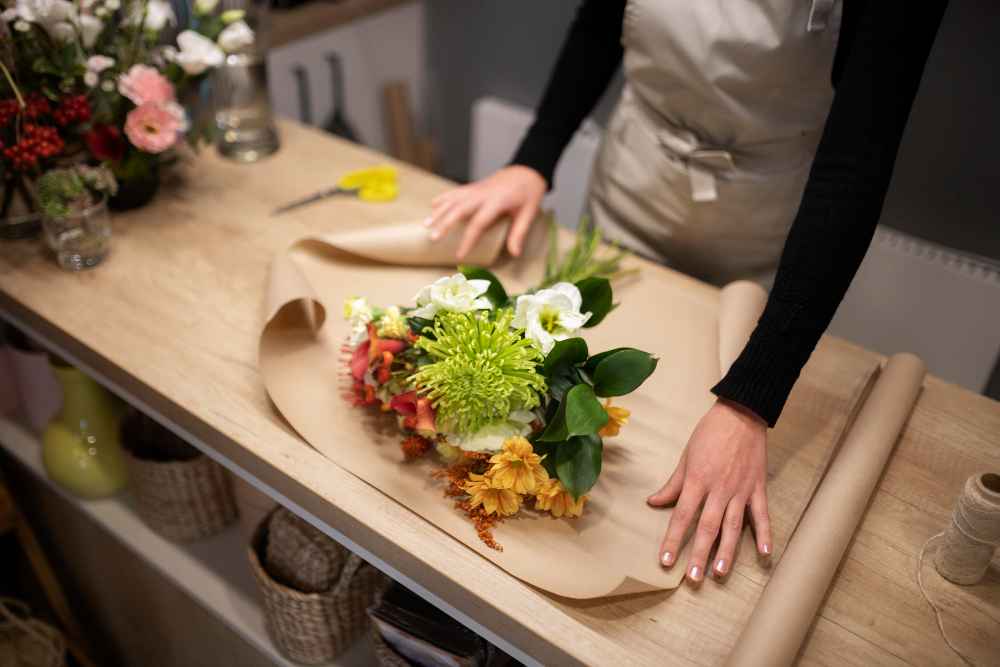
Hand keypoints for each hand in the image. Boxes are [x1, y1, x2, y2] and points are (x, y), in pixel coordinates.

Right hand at [426, 165, 545, 259]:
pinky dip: (443, 198)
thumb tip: (514, 254)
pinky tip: (432, 206)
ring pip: (453, 199)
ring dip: (438, 211)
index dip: (468, 240)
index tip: (459, 255)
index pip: (478, 223)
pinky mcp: (474, 186)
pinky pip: (455, 192)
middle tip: (433, 238)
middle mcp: (482, 194)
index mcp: (497, 202)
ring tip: (425, 225)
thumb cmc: (529, 192)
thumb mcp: (528, 213)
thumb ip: (519, 233)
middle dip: (444, 224)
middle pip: (458, 209)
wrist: (527, 169)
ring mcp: (476, 188)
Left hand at [647, 398, 771, 581]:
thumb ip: (672, 483)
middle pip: (707, 527)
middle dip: (699, 554)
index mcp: (697, 480)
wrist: (741, 414)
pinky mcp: (757, 488)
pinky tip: (765, 554)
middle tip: (693, 578)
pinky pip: (761, 515)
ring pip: (732, 526)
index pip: (682, 515)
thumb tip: (653, 502)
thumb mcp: (686, 456)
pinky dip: (764, 534)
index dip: (673, 539)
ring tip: (719, 573)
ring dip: (726, 551)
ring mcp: (740, 490)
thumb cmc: (709, 433)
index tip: (665, 560)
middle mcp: (718, 489)